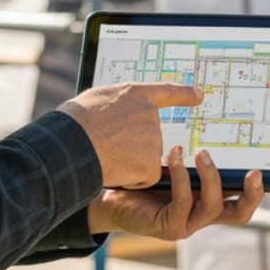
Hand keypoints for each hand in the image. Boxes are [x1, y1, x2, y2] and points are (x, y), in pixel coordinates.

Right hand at [58, 83, 202, 187]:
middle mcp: (148, 113)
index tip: (199, 95)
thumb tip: (119, 109)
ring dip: (130, 162)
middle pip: (150, 135)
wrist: (71, 144)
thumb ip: (117, 103)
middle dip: (133, 145)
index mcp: (134, 94)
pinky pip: (146, 176)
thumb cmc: (74, 123)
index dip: (184, 94)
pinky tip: (114, 168)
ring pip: (147, 157)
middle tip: (108, 144)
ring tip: (107, 154)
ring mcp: (152, 137)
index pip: (166, 91)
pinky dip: (132, 178)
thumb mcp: (96, 99)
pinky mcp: (150, 161)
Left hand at [87, 145, 263, 239]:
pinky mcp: (167, 226)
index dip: (256, 191)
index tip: (259, 169)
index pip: (242, 203)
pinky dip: (181, 177)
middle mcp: (201, 216)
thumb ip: (192, 156)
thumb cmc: (143, 180)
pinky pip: (182, 202)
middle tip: (253, 171)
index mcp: (207, 202)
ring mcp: (186, 224)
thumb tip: (207, 116)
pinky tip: (173, 156)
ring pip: (212, 206)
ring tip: (201, 153)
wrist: (110, 197)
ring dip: (210, 177)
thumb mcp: (174, 166)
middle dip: (251, 193)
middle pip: (240, 215)